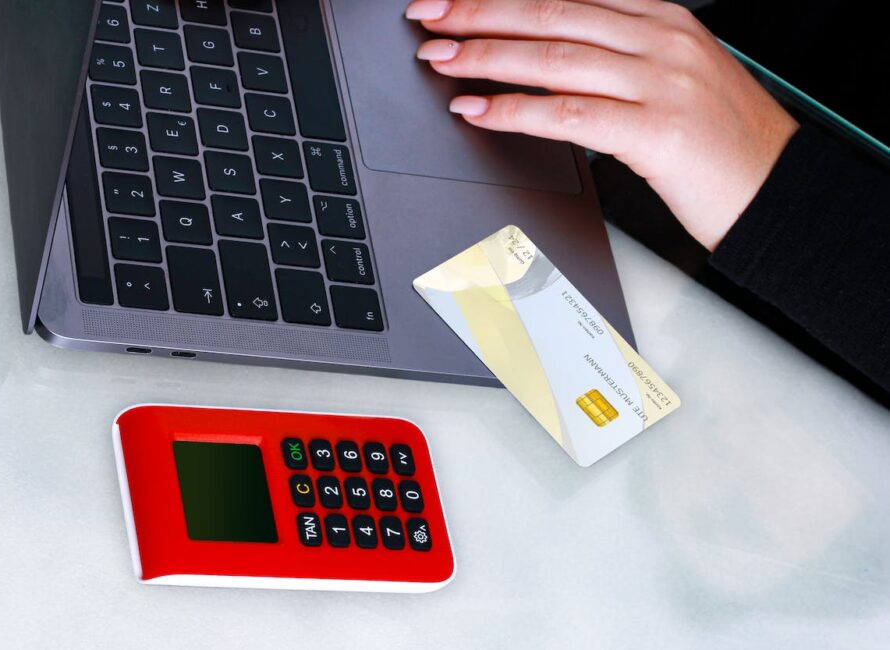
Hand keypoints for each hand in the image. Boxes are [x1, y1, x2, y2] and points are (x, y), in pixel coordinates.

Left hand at [405, 0, 797, 250]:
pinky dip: (515, 110)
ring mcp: (661, 82)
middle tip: (428, 15)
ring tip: (439, 57)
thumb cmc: (721, 144)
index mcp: (662, 19)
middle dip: (481, 12)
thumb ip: (612, 62)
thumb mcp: (670, 79)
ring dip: (485, 55)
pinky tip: (478, 109)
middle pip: (552, 13)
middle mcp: (661, 40)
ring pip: (553, 56)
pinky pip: (570, 114)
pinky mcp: (657, 131)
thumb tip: (536, 62)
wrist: (779, 191)